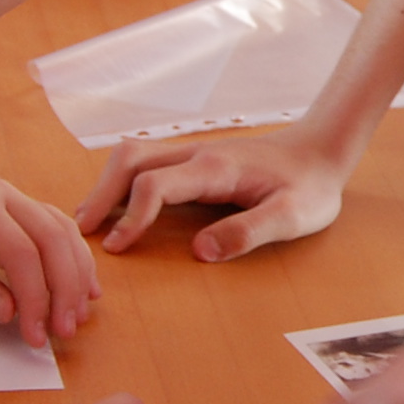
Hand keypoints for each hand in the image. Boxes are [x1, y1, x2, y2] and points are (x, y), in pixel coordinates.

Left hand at [0, 158, 100, 347]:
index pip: (23, 255)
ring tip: (79, 313)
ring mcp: (11, 194)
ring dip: (76, 272)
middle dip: (66, 289)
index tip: (35, 336)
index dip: (36, 299)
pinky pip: (55, 225)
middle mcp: (2, 193)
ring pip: (62, 230)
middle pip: (53, 239)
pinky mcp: (15, 202)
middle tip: (66, 331)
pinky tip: (81, 282)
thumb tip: (10, 313)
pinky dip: (72, 255)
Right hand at [75, 129, 351, 260]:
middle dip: (101, 194)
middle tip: (82, 232)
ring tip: (90, 221)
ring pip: (133, 156)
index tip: (118, 248)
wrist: (320, 152)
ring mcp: (193, 153)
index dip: (132, 217)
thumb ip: (247, 233)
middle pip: (130, 160)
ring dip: (107, 185)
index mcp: (215, 168)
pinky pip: (146, 163)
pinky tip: (117, 208)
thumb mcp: (292, 217)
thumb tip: (200, 251)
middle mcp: (196, 153)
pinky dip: (122, 182)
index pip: (155, 184)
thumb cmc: (309, 187)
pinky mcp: (194, 160)